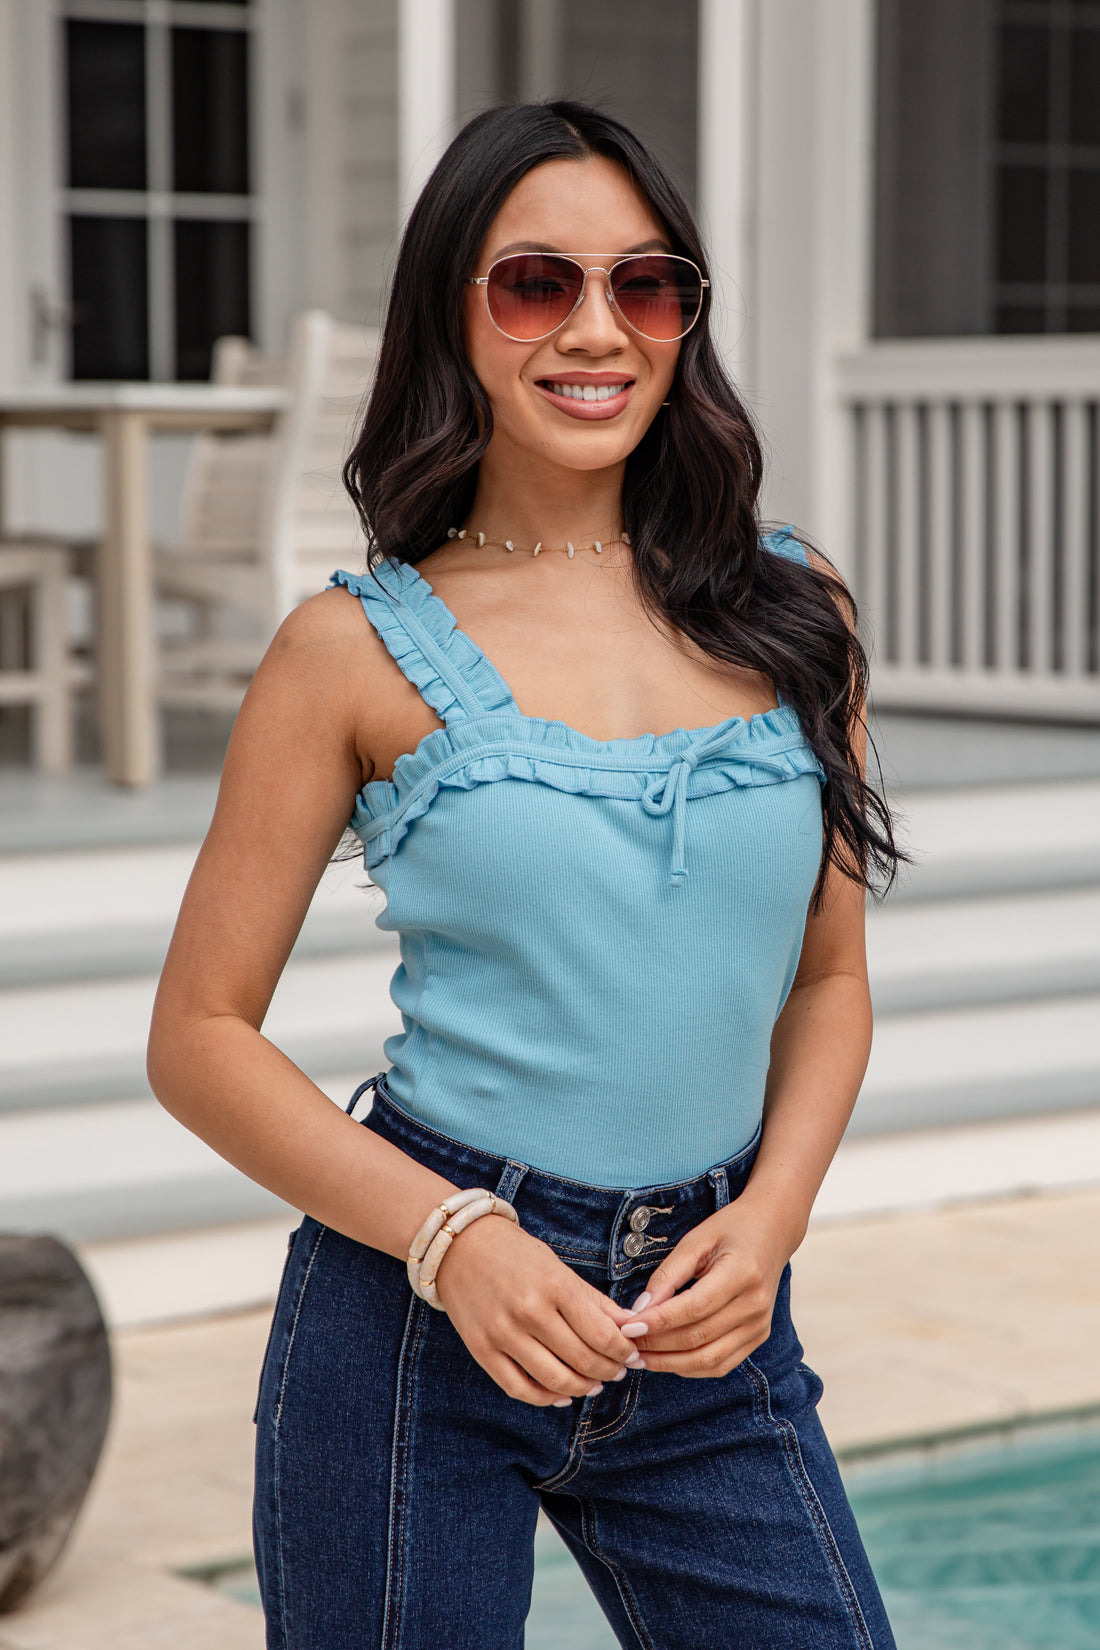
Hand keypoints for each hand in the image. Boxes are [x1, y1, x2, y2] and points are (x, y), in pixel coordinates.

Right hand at [434, 1214, 643, 1406]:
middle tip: (618, 1371)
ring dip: (582, 1387)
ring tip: (594, 1384)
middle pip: (583, 1360)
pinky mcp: (481, 1350)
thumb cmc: (516, 1254)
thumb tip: (632, 1328)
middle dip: (609, 1371)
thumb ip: (595, 1302)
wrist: (460, 1246)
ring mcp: (503, 1333)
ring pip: (555, 1380)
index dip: (624, 1352)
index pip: (602, 1334)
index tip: (632, 1355)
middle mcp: (529, 1311)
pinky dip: (545, 1398)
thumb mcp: (559, 1268)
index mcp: (554, 1285)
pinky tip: (562, 1394)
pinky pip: (519, 1388)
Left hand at [622, 1200, 791, 1377]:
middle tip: (627, 1345)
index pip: (694, 1307)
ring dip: (671, 1363)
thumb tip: (640, 1310)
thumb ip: (668, 1275)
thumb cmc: (731, 1230)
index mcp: (742, 1273)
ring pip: (709, 1359)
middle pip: (700, 1337)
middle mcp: (755, 1304)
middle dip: (658, 1346)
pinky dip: (691, 1367)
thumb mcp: (696, 1240)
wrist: (772, 1231)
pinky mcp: (758, 1337)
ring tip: (641, 1357)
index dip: (659, 1321)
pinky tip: (667, 1359)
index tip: (628, 1327)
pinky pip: (721, 1364)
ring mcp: (759, 1325)